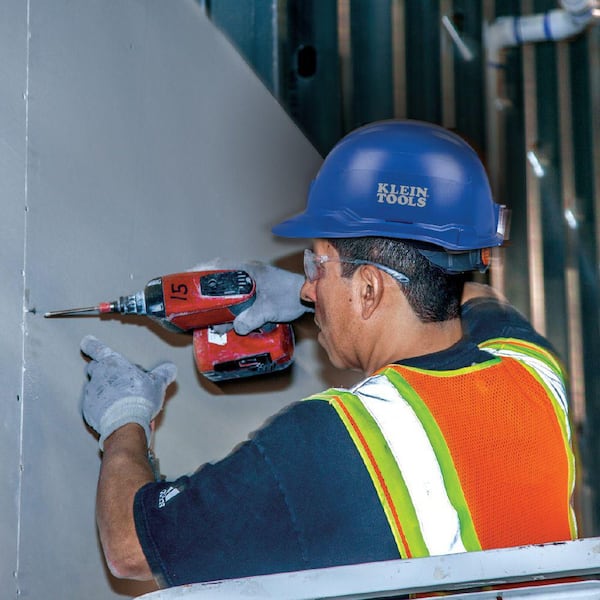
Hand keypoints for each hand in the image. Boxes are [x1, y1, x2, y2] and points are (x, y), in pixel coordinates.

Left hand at [80, 335, 176, 448]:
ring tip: (118, 398)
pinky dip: (101, 406)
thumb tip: (170, 369)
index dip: (92, 344)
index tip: (87, 342)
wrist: (125, 424)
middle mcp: (99, 376)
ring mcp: (92, 394)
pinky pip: (93, 405)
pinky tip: (114, 411)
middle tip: (113, 376)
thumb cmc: (139, 399)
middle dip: (100, 369)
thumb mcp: (157, 383)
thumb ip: (163, 374)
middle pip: (93, 367)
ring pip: (94, 387)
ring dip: (103, 390)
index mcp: (113, 364)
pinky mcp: (89, 411)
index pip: (98, 349)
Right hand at [190, 260, 310, 334]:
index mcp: (247, 271)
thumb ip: (252, 318)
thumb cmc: (292, 296)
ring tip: (209, 317)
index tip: (185, 279)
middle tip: (193, 304)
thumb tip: (235, 327)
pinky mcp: (259, 293)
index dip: (198, 272)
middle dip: (205, 292)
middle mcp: (248, 274)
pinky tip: (229, 321)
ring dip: (219, 302)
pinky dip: (231, 307)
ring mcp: (253, 283)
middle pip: (219, 280)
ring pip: (229, 291)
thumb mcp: (269, 308)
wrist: (312, 297)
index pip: (217, 266)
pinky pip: (238, 298)